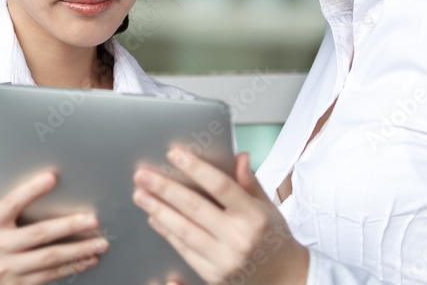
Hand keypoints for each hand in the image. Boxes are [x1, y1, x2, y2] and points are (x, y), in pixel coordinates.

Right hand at [0, 170, 108, 284]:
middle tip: (93, 219)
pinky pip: (51, 274)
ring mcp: (6, 269)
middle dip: (69, 226)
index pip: (11, 202)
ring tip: (101, 242)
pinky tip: (89, 259)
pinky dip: (73, 266)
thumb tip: (2, 168)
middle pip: (38, 233)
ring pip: (50, 257)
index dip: (32, 189)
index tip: (52, 177)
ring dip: (79, 250)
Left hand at [133, 150, 309, 284]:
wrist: (286, 280)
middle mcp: (240, 239)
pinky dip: (167, 233)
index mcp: (255, 217)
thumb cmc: (274, 239)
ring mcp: (226, 260)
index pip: (221, 187)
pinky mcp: (214, 276)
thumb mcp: (269, 208)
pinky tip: (155, 217)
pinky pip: (184, 250)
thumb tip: (239, 156)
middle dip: (165, 189)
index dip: (196, 169)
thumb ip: (250, 182)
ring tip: (141, 195)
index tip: (174, 154)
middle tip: (143, 174)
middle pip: (195, 208)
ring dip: (159, 211)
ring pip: (184, 231)